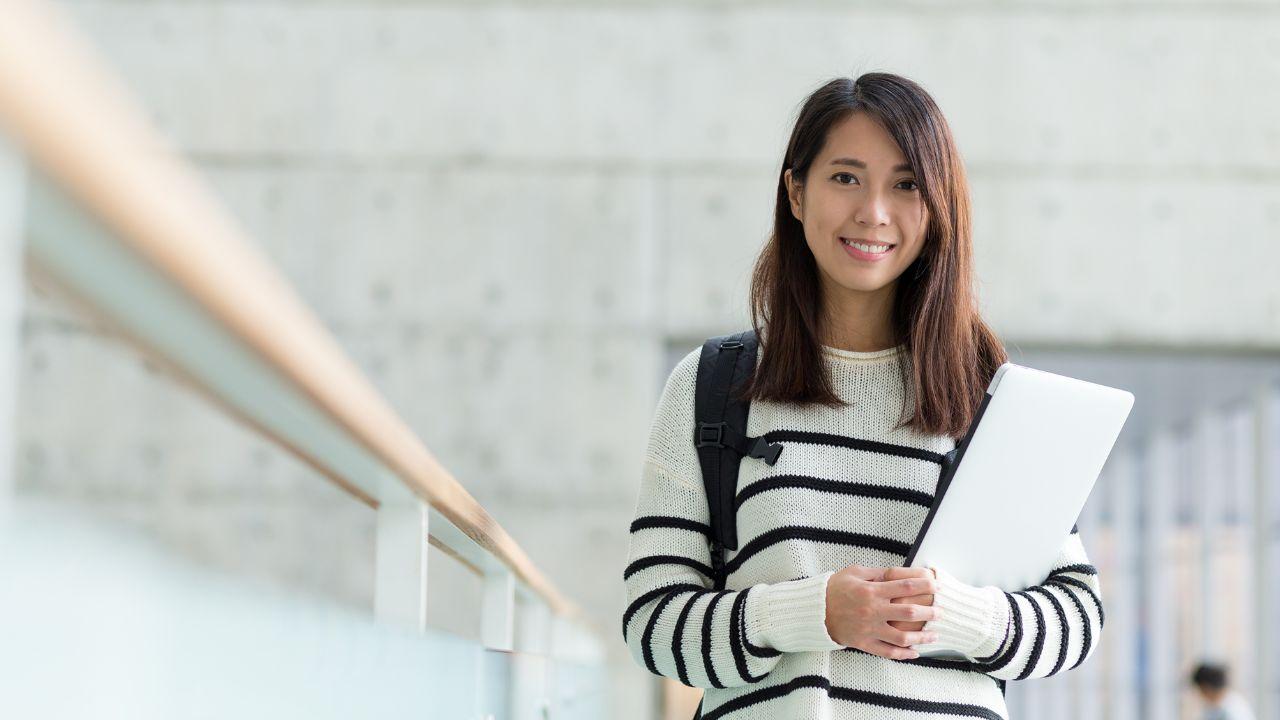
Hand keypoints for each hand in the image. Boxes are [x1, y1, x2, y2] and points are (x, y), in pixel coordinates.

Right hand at [824, 565, 940, 660]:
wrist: (814, 611)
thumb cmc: (834, 588)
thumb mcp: (854, 573)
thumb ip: (877, 574)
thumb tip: (899, 572)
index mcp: (871, 591)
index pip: (905, 586)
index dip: (924, 585)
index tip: (936, 585)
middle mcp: (873, 611)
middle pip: (909, 612)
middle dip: (929, 612)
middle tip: (941, 611)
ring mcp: (869, 629)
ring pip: (902, 637)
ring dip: (922, 637)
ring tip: (934, 635)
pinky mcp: (864, 643)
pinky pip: (888, 652)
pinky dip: (904, 655)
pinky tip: (916, 653)